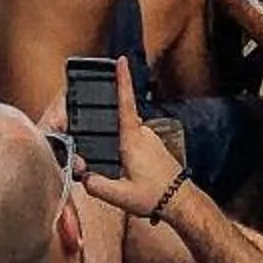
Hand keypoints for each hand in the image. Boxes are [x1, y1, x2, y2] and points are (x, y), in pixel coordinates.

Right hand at [77, 59, 188, 224]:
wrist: (180, 201)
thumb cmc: (154, 196)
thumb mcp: (120, 196)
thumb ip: (97, 185)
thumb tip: (82, 176)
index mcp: (133, 139)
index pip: (126, 103)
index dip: (123, 80)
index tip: (121, 60)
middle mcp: (143, 133)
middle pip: (121, 120)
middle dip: (109, 133)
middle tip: (113, 162)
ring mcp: (151, 138)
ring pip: (128, 134)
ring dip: (121, 147)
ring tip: (126, 176)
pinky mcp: (155, 146)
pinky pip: (136, 141)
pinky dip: (129, 152)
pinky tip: (133, 173)